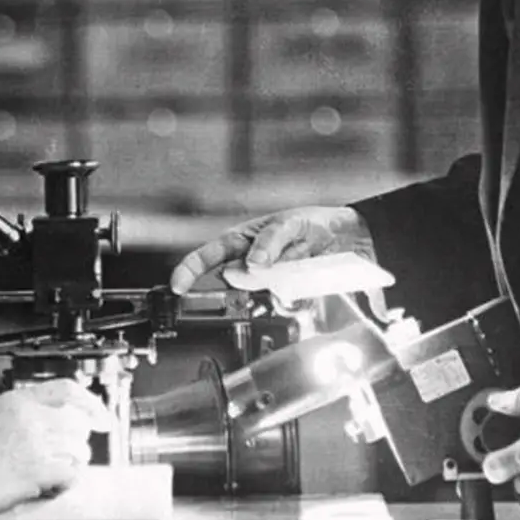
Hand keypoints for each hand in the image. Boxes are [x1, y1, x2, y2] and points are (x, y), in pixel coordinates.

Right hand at [0, 379, 111, 519]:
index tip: (102, 416)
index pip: (67, 391)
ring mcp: (35, 444)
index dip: (90, 404)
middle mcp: (30, 418)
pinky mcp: (37, 471)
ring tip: (56, 470)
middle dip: (78, 441)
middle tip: (71, 453)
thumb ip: (16, 413)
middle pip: (77, 424)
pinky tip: (54, 484)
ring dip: (72, 462)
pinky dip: (67, 482)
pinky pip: (71, 474)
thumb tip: (41, 416)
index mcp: (17, 401)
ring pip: (78, 450)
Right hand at [168, 205, 379, 297]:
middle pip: (235, 279)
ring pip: (262, 288)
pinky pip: (281, 297)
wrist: (341, 237)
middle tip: (285, 253)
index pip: (205, 257)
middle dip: (257, 273)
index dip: (188, 272)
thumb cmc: (307, 222)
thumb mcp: (288, 224)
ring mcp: (264, 279)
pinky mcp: (281, 292)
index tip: (178, 287)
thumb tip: (252, 265)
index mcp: (238, 241)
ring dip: (283, 276)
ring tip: (301, 255)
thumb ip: (268, 243)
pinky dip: (295, 287)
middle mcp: (246, 262)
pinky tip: (305, 268)